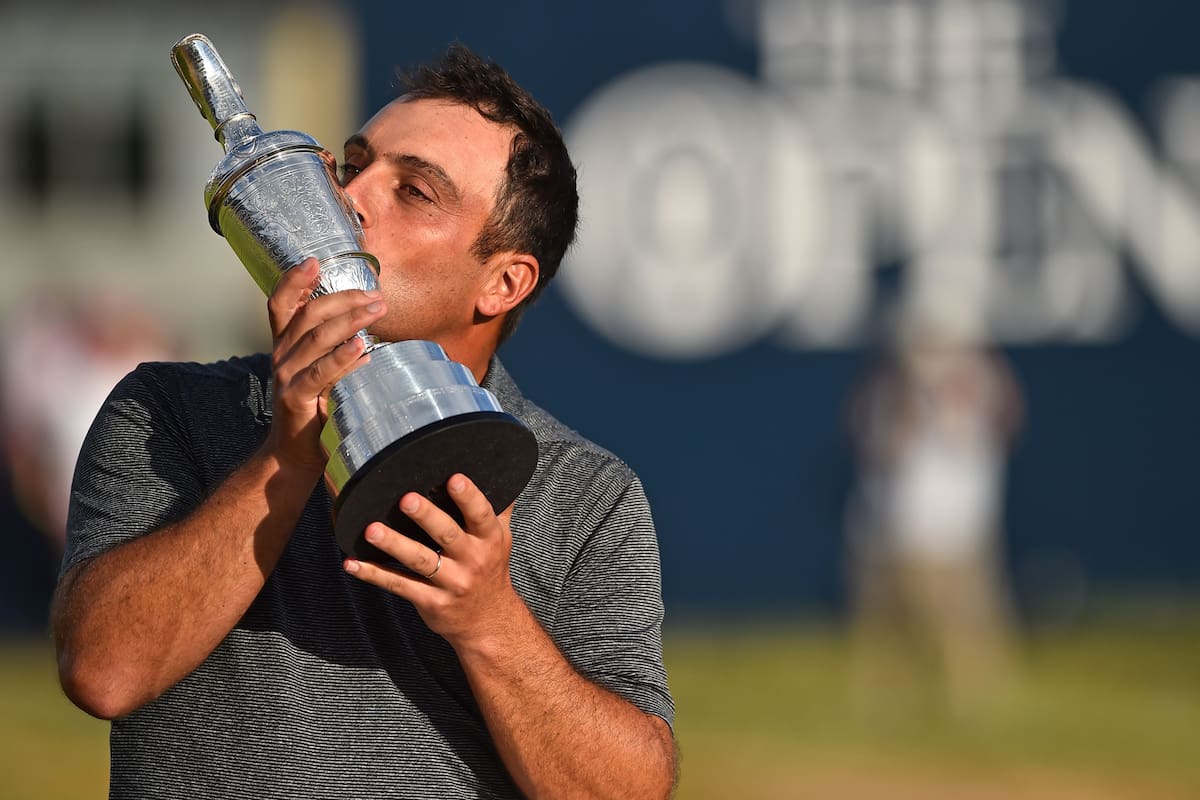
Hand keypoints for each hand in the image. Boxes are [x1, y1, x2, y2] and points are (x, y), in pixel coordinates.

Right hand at [263, 258, 387, 472]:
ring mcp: (286, 376)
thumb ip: (333, 352)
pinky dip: (342, 357)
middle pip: (308, 314)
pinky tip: (362, 348)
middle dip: (344, 299)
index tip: (315, 261)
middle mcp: (281, 356)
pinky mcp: (296, 397)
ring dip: (351, 320)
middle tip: (376, 296)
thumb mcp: (320, 374)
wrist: (293, 455)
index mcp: (284, 346)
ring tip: (378, 310)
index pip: (281, 304)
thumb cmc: (313, 411)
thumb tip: (364, 333)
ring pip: (317, 337)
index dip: (294, 280)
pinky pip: (320, 372)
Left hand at [342, 473, 521, 645]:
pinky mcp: (431, 602)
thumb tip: (500, 471)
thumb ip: (497, 507)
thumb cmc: (490, 570)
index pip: (481, 515)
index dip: (468, 497)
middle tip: (406, 499)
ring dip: (395, 545)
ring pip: (420, 561)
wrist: (489, 622)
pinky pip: (399, 586)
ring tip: (372, 530)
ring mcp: (451, 583)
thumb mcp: (501, 538)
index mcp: (489, 539)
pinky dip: (374, 574)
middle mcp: (472, 560)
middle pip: (447, 535)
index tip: (454, 478)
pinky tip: (353, 563)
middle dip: (427, 517)